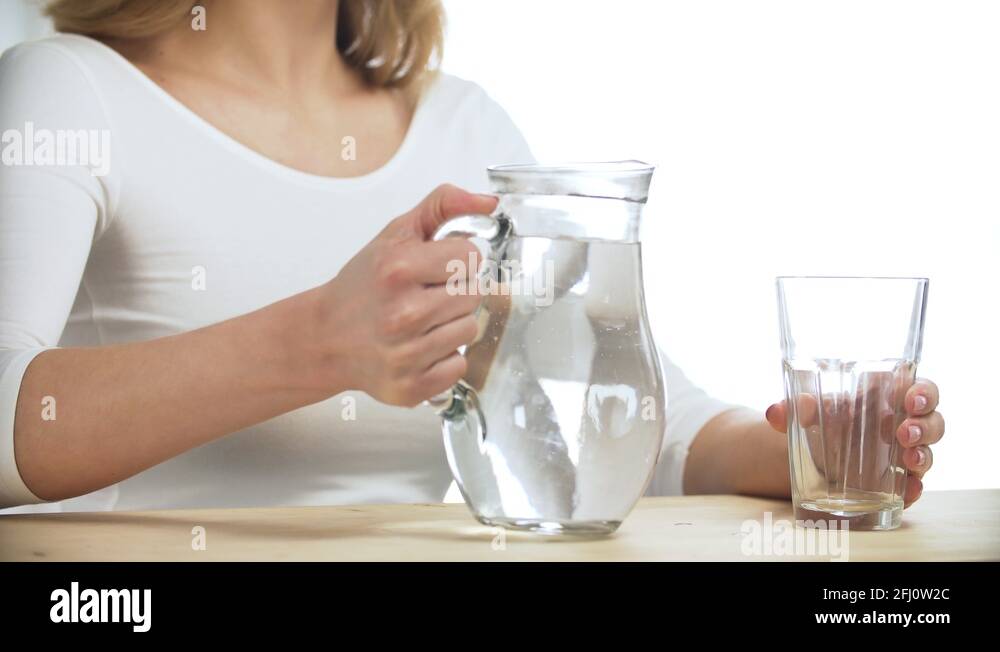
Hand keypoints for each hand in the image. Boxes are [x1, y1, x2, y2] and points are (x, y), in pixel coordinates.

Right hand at [317, 184, 493, 405]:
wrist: (326, 337)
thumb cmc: (363, 286)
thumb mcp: (396, 234)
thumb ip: (442, 206)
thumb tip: (488, 202)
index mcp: (397, 270)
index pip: (471, 257)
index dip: (457, 259)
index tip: (436, 267)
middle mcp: (401, 313)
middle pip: (474, 293)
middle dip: (457, 290)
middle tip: (428, 295)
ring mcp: (406, 354)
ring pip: (471, 329)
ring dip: (453, 323)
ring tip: (423, 321)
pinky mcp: (411, 386)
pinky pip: (459, 365)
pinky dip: (446, 357)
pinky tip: (421, 347)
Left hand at [765, 379, 943, 507]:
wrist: (813, 454)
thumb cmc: (824, 421)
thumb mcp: (810, 413)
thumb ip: (793, 410)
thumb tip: (774, 412)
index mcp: (890, 401)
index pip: (921, 391)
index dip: (924, 393)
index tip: (911, 398)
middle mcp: (904, 427)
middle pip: (932, 422)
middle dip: (925, 426)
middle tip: (904, 432)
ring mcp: (903, 457)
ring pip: (927, 453)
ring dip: (922, 455)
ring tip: (908, 458)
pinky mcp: (897, 484)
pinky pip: (913, 486)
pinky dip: (914, 488)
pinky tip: (909, 489)